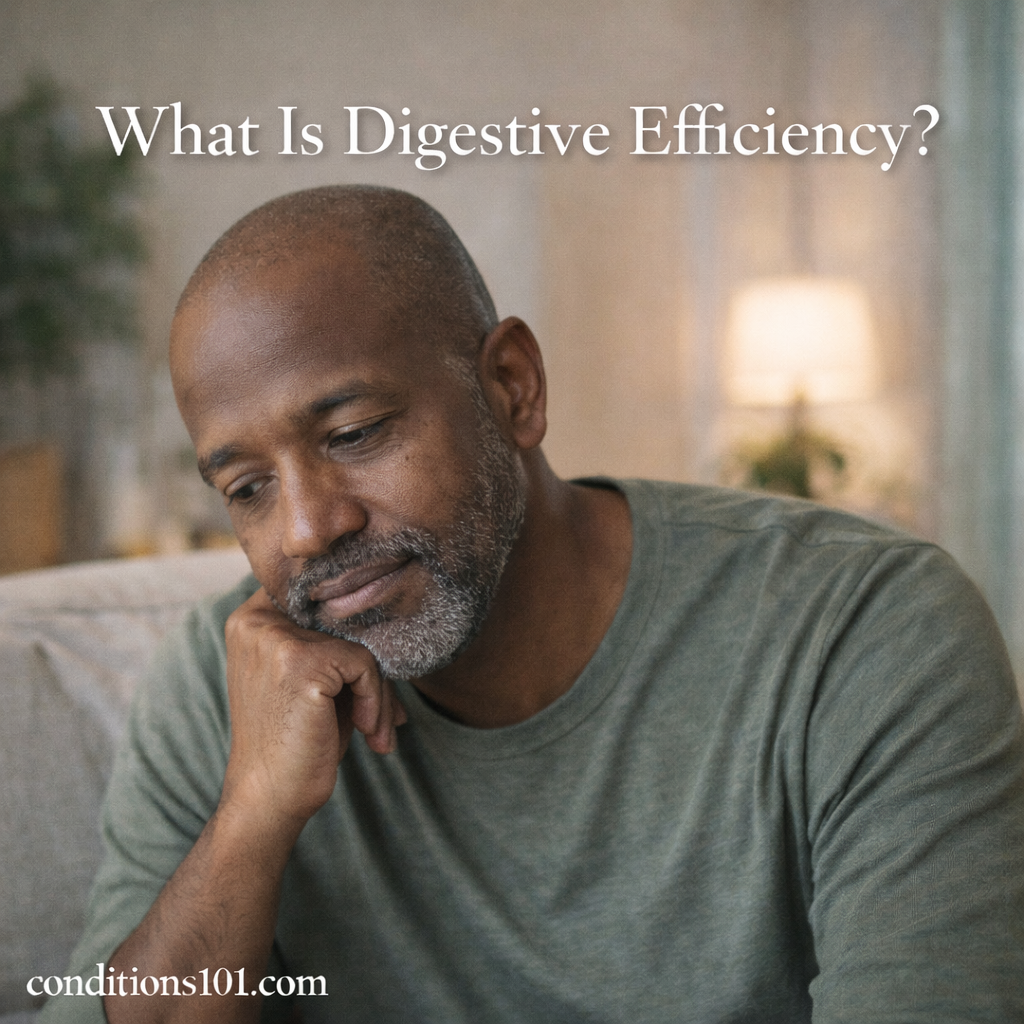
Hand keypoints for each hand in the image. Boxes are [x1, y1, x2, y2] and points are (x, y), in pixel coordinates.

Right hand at [221, 587, 406, 828]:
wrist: (269, 797)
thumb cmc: (297, 740)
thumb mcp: (314, 681)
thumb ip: (337, 642)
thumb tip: (398, 619)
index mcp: (252, 618)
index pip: (323, 597)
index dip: (353, 626)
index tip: (365, 669)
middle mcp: (256, 620)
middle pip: (345, 621)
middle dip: (371, 668)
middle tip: (378, 715)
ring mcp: (275, 637)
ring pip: (360, 643)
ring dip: (379, 691)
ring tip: (375, 729)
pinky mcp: (299, 660)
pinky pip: (365, 665)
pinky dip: (376, 700)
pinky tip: (368, 732)